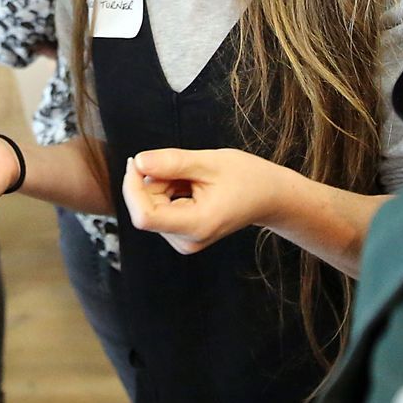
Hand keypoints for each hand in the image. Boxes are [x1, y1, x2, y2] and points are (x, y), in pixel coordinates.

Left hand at [120, 148, 292, 254]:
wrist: (270, 196)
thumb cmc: (247, 177)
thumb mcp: (210, 162)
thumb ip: (172, 163)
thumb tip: (138, 162)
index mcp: (197, 225)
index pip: (144, 216)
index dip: (132, 188)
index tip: (137, 161)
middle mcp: (187, 241)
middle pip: (146, 208)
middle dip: (153, 181)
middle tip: (182, 165)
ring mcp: (184, 241)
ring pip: (151, 207)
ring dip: (162, 184)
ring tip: (193, 177)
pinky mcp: (182, 236)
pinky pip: (159, 210)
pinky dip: (167, 192)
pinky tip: (190, 186)